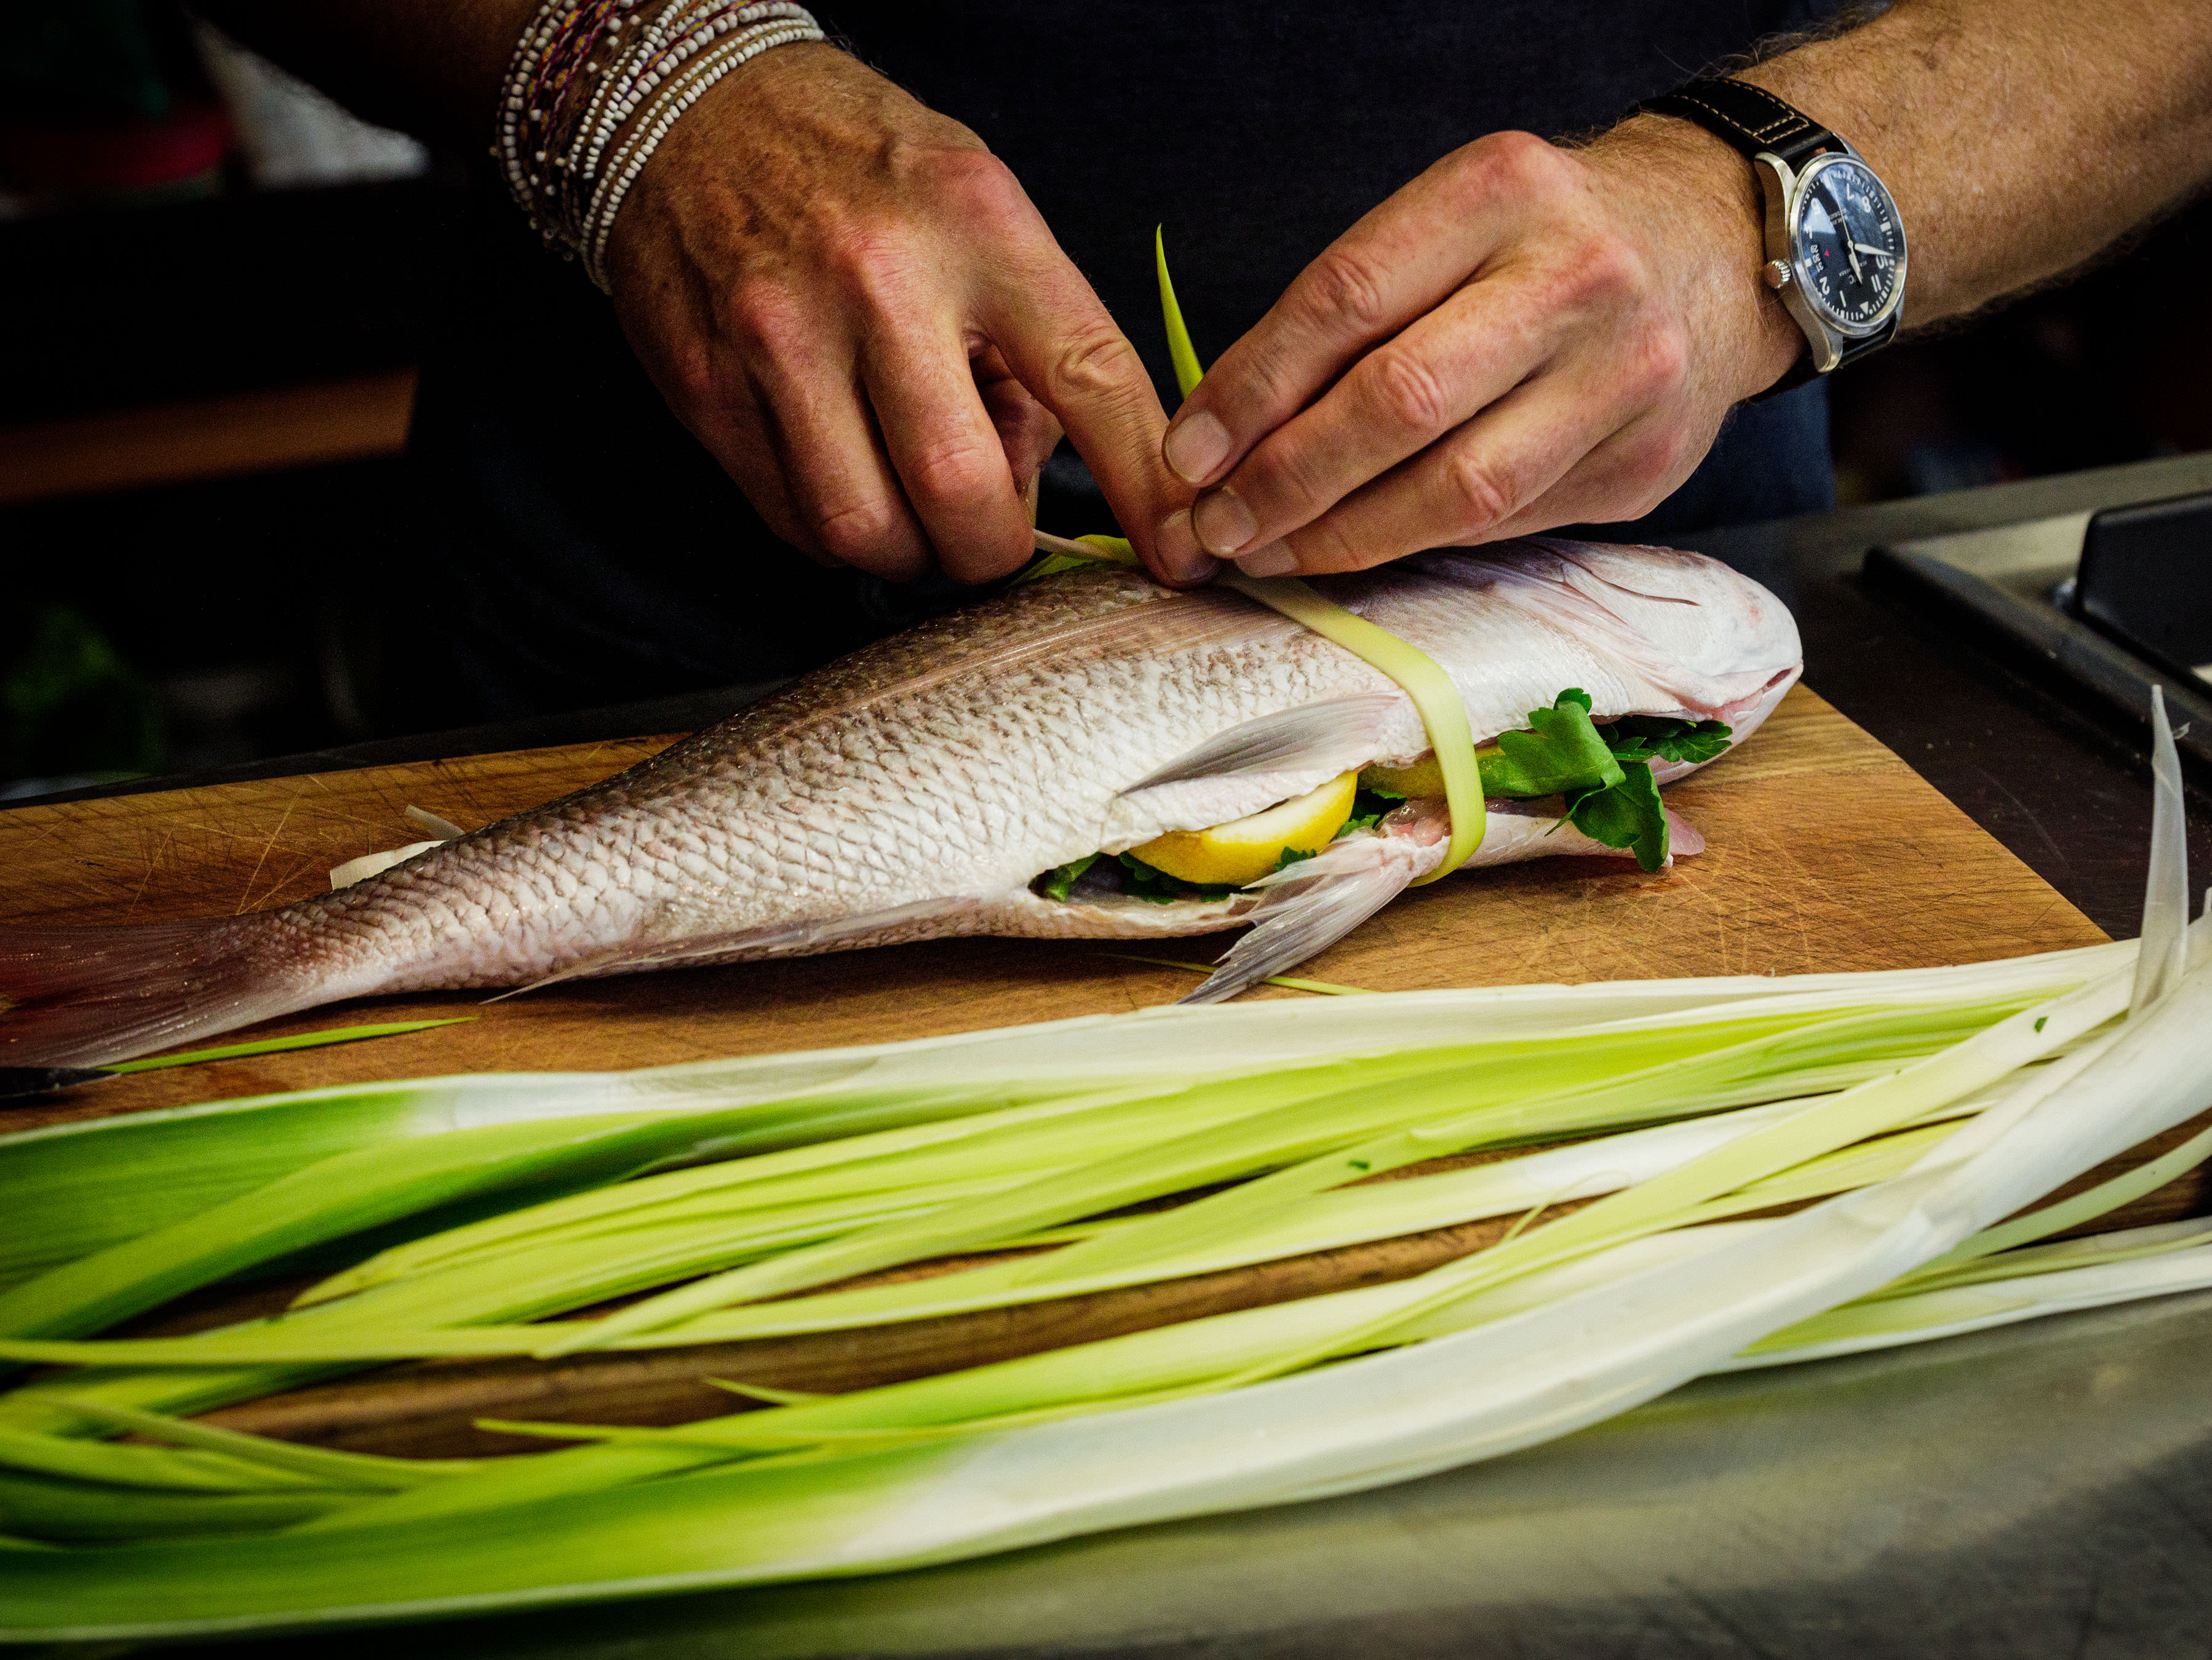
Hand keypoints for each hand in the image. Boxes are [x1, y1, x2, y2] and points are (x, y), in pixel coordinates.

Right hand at [606, 45, 1203, 584]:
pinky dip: (840, 531)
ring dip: (912, 552)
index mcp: (977, 226)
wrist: (695, 111)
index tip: (1182, 552)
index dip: (1145, 487)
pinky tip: (849, 475)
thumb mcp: (982, 212)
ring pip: (867, 527)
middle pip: (960, 488)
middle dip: (993, 546)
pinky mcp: (709, 387)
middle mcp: (878, 280)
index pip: (1090, 378)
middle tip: (991, 530)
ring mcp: (780, 336)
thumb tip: (1033, 479)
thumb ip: (1028, 346)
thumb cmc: (864, 172)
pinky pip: (794, 520)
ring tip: (912, 501)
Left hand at [1153, 121, 1802, 577]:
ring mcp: (1627, 376)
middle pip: (1402, 401)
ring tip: (1270, 552)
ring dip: (1343, 535)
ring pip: (1458, 489)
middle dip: (1288, 480)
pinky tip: (1362, 544)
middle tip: (1218, 527)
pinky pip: (1506, 524)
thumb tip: (1218, 440)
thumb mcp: (1447, 224)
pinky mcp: (1647, 464)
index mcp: (1502, 191)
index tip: (1188, 455)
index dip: (1253, 389)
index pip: (1347, 297)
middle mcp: (1578, 278)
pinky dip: (1418, 542)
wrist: (1712, 250)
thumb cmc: (1538, 244)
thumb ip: (1347, 313)